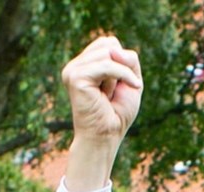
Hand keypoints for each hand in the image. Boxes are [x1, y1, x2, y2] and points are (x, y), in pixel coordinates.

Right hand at [59, 36, 142, 189]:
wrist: (106, 137)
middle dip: (122, 66)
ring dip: (121, 74)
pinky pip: (107, 65)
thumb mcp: (131, 81)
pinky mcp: (75, 77)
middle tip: (115, 90)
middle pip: (109, 44)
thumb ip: (128, 60)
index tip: (119, 84)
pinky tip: (131, 88)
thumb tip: (114, 47)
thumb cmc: (117, 114)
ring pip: (109, 53)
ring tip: (111, 94)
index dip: (122, 61)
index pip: (108, 42)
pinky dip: (123, 75)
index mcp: (84, 65)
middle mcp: (75, 65)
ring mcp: (72, 70)